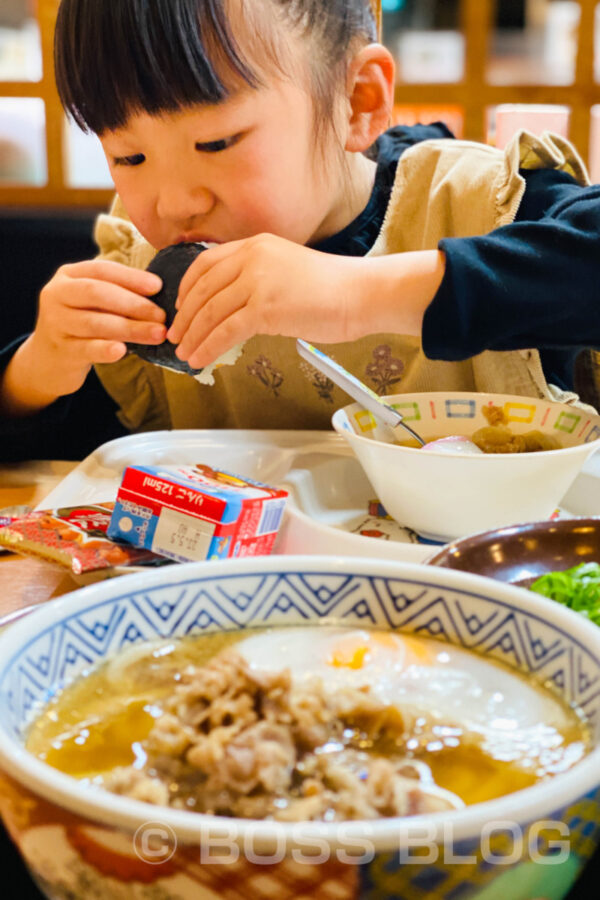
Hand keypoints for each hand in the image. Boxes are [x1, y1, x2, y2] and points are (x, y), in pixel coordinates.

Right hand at [1, 259, 165, 414]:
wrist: (50, 359)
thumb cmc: (83, 323)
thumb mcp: (94, 302)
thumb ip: (117, 293)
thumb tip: (160, 292)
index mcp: (69, 276)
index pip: (102, 270)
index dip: (131, 277)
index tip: (158, 286)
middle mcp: (56, 294)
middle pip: (97, 294)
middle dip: (133, 304)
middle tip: (162, 316)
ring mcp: (55, 322)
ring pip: (94, 323)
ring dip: (130, 328)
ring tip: (157, 334)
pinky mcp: (60, 350)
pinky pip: (85, 349)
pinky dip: (104, 349)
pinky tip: (122, 351)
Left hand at [167, 234, 370, 367]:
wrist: (361, 294)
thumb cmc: (332, 289)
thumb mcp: (286, 270)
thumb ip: (258, 280)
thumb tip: (235, 307)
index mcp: (255, 245)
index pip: (205, 264)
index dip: (186, 290)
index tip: (179, 309)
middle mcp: (252, 258)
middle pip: (202, 289)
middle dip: (184, 317)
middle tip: (175, 336)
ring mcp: (258, 281)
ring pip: (210, 312)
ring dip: (193, 336)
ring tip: (184, 353)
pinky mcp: (265, 308)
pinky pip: (226, 331)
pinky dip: (208, 347)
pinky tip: (200, 359)